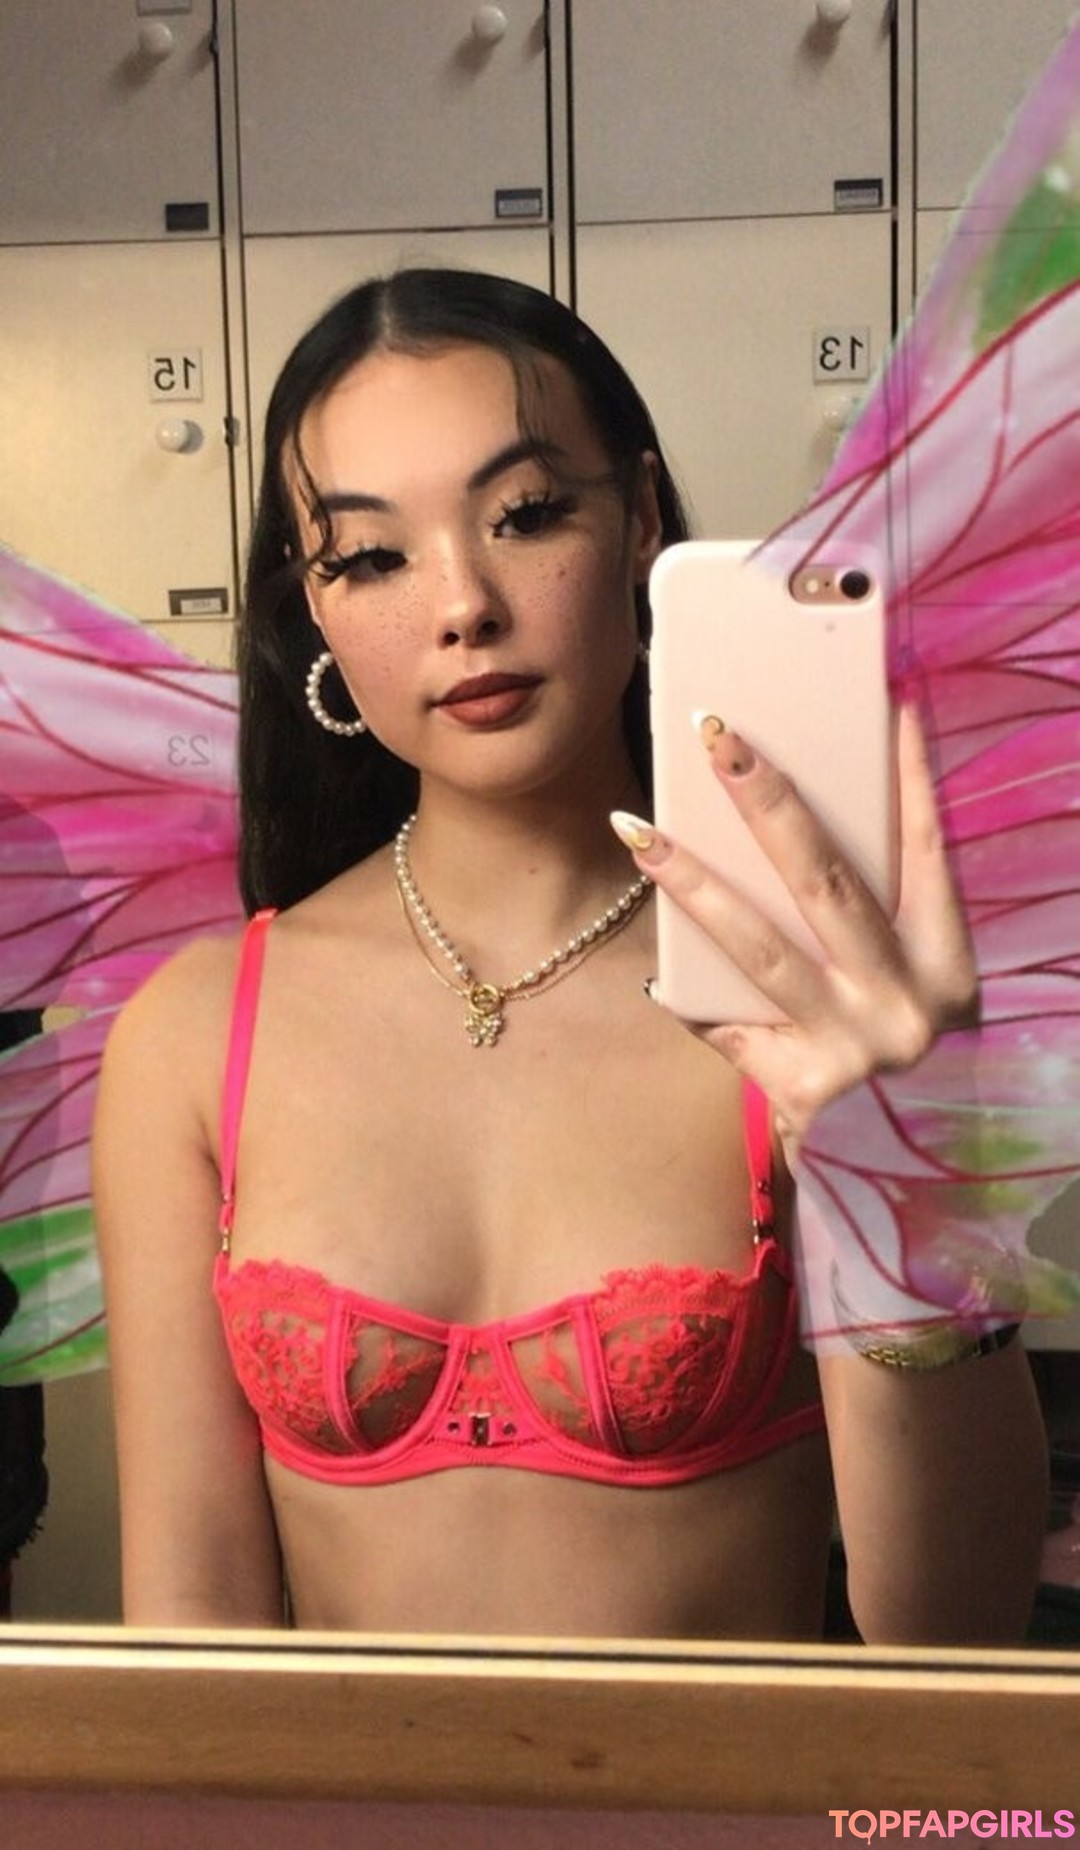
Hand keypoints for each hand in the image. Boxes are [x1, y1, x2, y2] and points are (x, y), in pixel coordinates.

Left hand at [612, 705, 977, 1155]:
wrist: (898, 1185)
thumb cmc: (899, 1068)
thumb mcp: (917, 994)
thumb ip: (880, 928)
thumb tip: (807, 823)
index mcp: (948, 965)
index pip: (928, 847)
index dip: (908, 774)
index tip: (881, 699)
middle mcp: (908, 1003)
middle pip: (825, 880)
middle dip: (766, 800)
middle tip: (716, 734)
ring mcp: (851, 1047)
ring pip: (757, 943)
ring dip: (691, 879)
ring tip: (637, 826)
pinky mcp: (798, 1088)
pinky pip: (727, 1023)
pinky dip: (690, 996)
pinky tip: (652, 972)